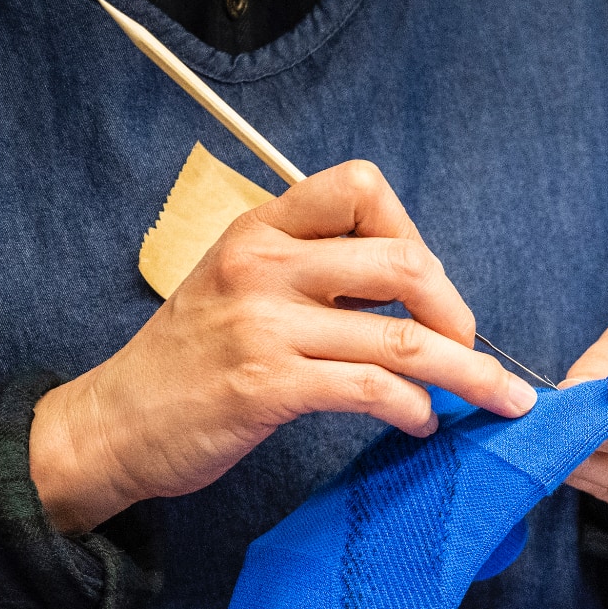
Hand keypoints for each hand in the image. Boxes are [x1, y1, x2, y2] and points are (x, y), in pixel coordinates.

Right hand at [30, 161, 535, 533]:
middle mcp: (263, 265)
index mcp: (261, 227)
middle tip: (466, 349)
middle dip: (455, 310)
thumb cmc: (191, 359)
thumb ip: (312, 270)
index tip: (423, 284)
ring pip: (401, 336)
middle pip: (405, 260)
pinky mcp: (266, 387)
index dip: (412, 232)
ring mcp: (264, 325)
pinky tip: (421, 422)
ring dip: (466, 372)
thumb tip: (412, 282)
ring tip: (493, 397)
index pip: (362, 186)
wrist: (114, 422)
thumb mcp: (240, 284)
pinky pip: (371, 388)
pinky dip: (414, 407)